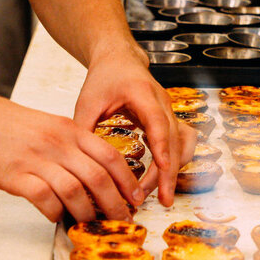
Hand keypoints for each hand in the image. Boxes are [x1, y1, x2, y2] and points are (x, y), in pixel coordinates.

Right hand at [0, 81, 141, 221]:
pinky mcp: (16, 176)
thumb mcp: (54, 126)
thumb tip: (98, 175)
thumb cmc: (15, 125)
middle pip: (98, 177)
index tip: (136, 196)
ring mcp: (37, 160)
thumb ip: (76, 147)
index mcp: (72, 130)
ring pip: (75, 191)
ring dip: (87, 212)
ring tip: (91, 223)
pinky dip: (55, 212)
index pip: (110, 156)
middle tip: (122, 218)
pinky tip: (57, 216)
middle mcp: (59, 144)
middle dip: (115, 203)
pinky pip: (44, 199)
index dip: (127, 180)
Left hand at [74, 42, 196, 205]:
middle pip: (174, 140)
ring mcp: (170, 111)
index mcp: (144, 94)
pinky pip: (180, 143)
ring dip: (174, 169)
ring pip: (181, 144)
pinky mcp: (169, 119)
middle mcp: (163, 103)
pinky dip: (175, 161)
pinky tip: (163, 178)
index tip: (163, 170)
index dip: (162, 147)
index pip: (159, 123)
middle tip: (162, 200)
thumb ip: (84, 129)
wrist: (120, 60)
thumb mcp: (89, 101)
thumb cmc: (106, 76)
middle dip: (170, 172)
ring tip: (162, 195)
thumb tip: (78, 164)